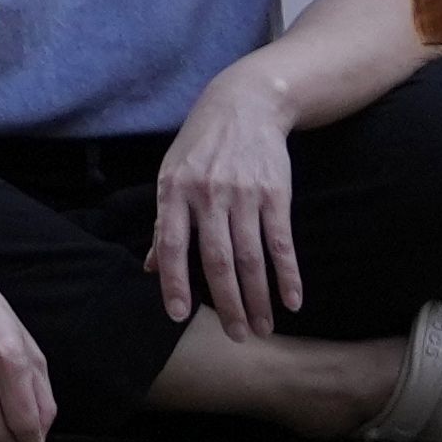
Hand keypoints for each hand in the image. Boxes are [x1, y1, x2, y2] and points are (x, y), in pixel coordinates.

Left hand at [150, 74, 308, 338]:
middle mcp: (207, 194)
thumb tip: (149, 269)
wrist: (244, 105)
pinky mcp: (275, 194)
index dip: (174, 281)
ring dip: (258, 298)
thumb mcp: (171, 175)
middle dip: (226, 302)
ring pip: (251, 257)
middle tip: (235, 336)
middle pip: (216, 259)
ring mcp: (242, 194)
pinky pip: (281, 242)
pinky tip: (292, 301)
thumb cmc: (200, 147)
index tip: (178, 316)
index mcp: (173, 191)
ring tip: (262, 328)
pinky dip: (288, 274)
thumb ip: (164, 223)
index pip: (170, 244)